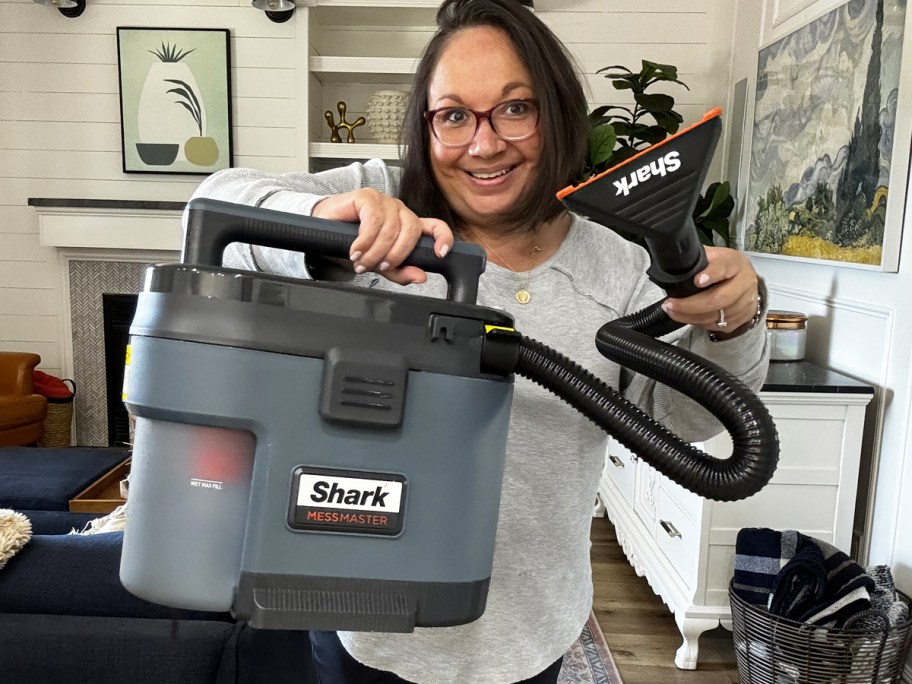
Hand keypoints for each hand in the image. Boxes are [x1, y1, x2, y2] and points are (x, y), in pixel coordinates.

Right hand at [312, 188, 453, 284]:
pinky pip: (374, 220)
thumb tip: (420, 277)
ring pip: (391, 229)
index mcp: (408, 226)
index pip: (435, 227)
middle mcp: (400, 212)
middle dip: (395, 255)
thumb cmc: (352, 245)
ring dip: (375, 251)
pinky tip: (355, 250)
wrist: (322, 231)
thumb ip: (400, 271)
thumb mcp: (378, 265)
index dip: (442, 238)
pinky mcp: (367, 196)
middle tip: (378, 267)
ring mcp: (385, 202)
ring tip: (361, 261)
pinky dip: (364, 240)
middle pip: (411, 232)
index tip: (440, 253)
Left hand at [660, 247, 759, 332]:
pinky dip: (700, 323)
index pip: (724, 267)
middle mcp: (745, 282)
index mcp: (735, 263)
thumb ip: (699, 259)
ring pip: (717, 316)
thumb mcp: (713, 256)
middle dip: (690, 305)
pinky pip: (719, 325)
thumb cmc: (724, 266)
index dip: (711, 274)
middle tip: (670, 305)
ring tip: (673, 311)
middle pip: (719, 299)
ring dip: (691, 317)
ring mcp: (746, 302)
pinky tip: (688, 317)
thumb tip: (676, 262)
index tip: (697, 281)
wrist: (746, 280)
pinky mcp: (744, 318)